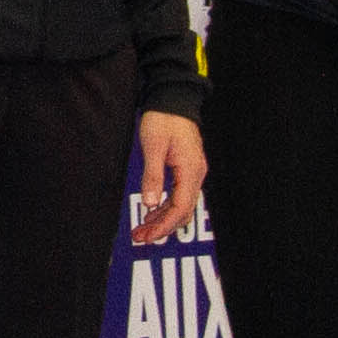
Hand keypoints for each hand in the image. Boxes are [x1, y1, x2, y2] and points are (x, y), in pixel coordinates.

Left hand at [132, 110, 207, 244]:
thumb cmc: (163, 119)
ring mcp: (193, 171)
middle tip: (141, 237)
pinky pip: (179, 194)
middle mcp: (196, 174)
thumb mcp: (153, 147)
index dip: (164, 225)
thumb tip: (150, 203)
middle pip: (183, 211)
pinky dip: (165, 206)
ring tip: (143, 229)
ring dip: (163, 218)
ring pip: (181, 204)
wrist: (173, 99)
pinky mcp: (186, 168)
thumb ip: (152, 176)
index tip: (148, 235)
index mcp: (190, 170)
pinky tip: (152, 212)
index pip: (180, 207)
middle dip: (162, 227)